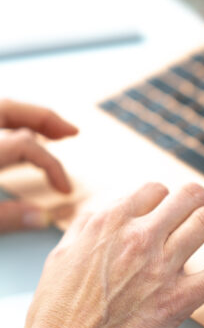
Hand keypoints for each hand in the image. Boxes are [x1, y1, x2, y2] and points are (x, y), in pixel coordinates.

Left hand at [0, 99, 77, 231]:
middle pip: (9, 108)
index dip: (52, 166)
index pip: (26, 145)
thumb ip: (8, 217)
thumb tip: (42, 218)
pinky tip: (20, 135)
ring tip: (50, 130)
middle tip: (72, 132)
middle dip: (44, 118)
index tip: (65, 190)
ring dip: (26, 117)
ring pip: (0, 110)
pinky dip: (9, 124)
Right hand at [19, 180, 203, 327]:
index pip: (154, 191)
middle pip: (188, 197)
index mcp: (108, 221)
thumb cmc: (56, 315)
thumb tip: (108, 218)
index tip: (177, 208)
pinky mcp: (178, 298)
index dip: (170, 197)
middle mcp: (138, 235)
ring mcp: (161, 265)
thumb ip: (90, 229)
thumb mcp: (64, 254)